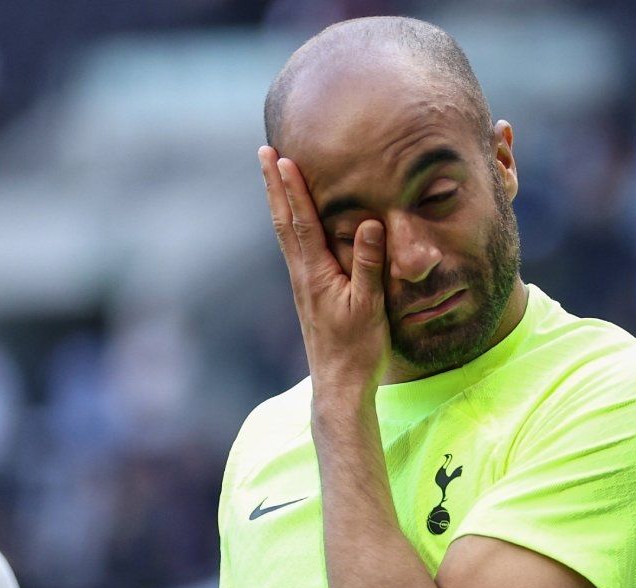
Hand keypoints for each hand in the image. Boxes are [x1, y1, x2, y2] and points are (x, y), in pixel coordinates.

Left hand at [258, 145, 389, 398]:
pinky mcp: (308, 293)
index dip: (293, 189)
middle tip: (264, 152)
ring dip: (279, 201)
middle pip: (284, 221)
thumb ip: (369, 264)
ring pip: (286, 234)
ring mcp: (303, 284)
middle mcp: (302, 275)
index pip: (302, 222)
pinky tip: (291, 220)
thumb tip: (371, 222)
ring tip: (273, 175)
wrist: (339, 387)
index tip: (282, 158)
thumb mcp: (370, 306)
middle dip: (275, 186)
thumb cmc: (358, 349)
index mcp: (316, 274)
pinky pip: (295, 248)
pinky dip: (290, 224)